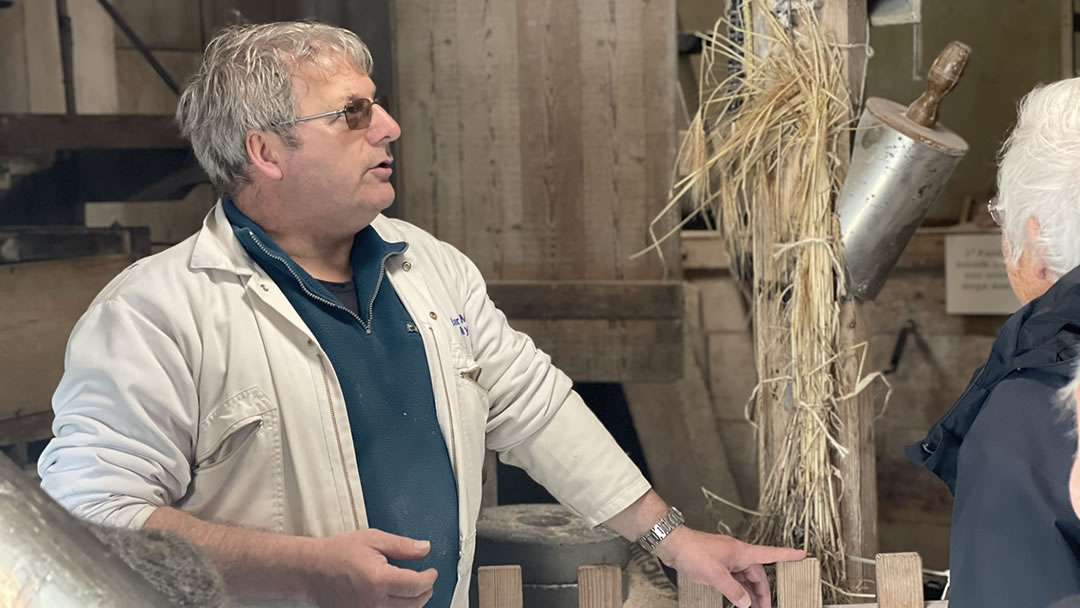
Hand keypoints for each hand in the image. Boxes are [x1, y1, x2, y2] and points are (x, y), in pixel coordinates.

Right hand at [303, 528, 437, 607]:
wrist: (311, 570)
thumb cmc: (338, 553)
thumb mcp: (373, 540)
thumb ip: (402, 545)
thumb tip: (424, 548)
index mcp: (379, 579)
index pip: (417, 585)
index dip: (429, 578)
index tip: (431, 572)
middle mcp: (374, 602)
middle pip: (414, 604)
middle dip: (425, 591)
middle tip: (426, 581)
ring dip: (414, 604)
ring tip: (414, 591)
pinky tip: (398, 600)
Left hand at [654, 527, 804, 607]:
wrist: (673, 545)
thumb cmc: (693, 551)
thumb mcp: (716, 575)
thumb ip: (733, 591)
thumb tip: (746, 602)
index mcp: (742, 552)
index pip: (771, 553)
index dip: (788, 555)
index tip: (802, 554)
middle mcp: (737, 555)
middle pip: (757, 574)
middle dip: (763, 592)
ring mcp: (727, 560)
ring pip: (745, 578)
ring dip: (749, 593)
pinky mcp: (717, 565)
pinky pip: (734, 579)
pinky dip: (737, 590)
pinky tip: (737, 600)